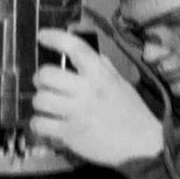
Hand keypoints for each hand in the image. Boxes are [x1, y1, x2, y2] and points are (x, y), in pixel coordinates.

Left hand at [30, 29, 162, 165]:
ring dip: (41, 103)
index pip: (74, 47)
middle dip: (41, 79)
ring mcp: (76, 112)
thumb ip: (100, 66)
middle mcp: (86, 89)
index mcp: (100, 73)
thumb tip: (79, 52)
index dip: (55, 37)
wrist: (141, 142)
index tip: (42, 36)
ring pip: (39, 99)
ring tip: (50, 106)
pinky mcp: (69, 133)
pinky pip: (39, 124)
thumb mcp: (118, 81)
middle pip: (46, 74)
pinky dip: (39, 124)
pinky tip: (48, 123)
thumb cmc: (130, 109)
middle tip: (47, 84)